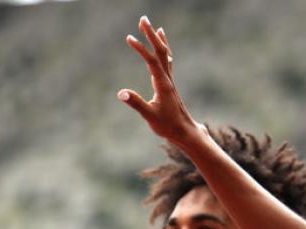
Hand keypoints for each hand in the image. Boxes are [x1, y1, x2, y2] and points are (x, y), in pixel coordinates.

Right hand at [117, 16, 205, 148]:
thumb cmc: (168, 126)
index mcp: (163, 85)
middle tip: (143, 19)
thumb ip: (136, 104)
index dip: (141, 49)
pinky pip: (166, 62)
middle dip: (151, 35)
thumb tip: (121, 93)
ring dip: (158, 40)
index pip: (151, 61)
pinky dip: (163, 51)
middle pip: (160, 52)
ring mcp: (169, 81)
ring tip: (154, 26)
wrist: (185, 132)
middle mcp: (167, 79)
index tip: (129, 38)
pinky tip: (163, 46)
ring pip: (165, 55)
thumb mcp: (150, 116)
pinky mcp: (169, 84)